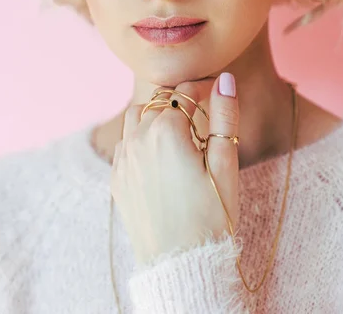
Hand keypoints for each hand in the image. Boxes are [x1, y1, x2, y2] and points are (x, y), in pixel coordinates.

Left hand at [110, 73, 239, 265]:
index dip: (202, 89)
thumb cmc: (212, 214)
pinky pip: (124, 143)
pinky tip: (159, 157)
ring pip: (136, 117)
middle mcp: (138, 138)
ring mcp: (124, 159)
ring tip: (179, 135)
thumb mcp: (225, 162)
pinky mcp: (117, 179)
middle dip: (180, 102)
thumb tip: (225, 79)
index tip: (214, 94)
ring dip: (156, 116)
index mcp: (167, 130)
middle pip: (158, 101)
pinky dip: (140, 138)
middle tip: (202, 120)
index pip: (184, 91)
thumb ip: (225, 116)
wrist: (182, 263)